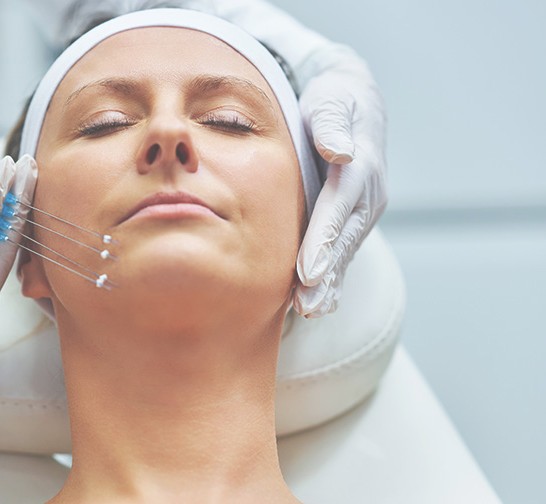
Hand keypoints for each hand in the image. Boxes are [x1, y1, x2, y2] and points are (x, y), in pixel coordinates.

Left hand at [293, 50, 387, 317]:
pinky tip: (317, 305)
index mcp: (361, 168)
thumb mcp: (331, 100)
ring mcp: (362, 211)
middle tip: (306, 306)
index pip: (340, 208)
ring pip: (344, 252)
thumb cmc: (332, 100)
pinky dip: (332, 280)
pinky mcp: (351, 220)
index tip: (309, 270)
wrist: (349, 102)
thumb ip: (332, 123)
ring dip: (329, 285)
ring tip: (308, 313)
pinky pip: (342, 252)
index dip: (325, 240)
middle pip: (344, 240)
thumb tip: (339, 151)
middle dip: (327, 276)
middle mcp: (367, 195)